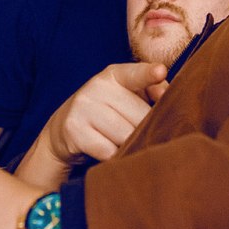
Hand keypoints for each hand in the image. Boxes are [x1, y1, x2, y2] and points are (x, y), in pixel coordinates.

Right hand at [44, 61, 164, 165]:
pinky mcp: (74, 130)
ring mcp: (83, 107)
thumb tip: (164, 96)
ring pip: (125, 136)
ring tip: (121, 142)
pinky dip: (113, 157)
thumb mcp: (127, 96)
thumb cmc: (107, 112)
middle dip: (144, 131)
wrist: (63, 130)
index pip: (135, 74)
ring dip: (129, 146)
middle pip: (140, 117)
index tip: (160, 71)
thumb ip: (152, 91)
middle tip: (136, 133)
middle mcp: (97, 86)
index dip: (149, 74)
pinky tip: (108, 151)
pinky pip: (108, 152)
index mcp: (114, 74)